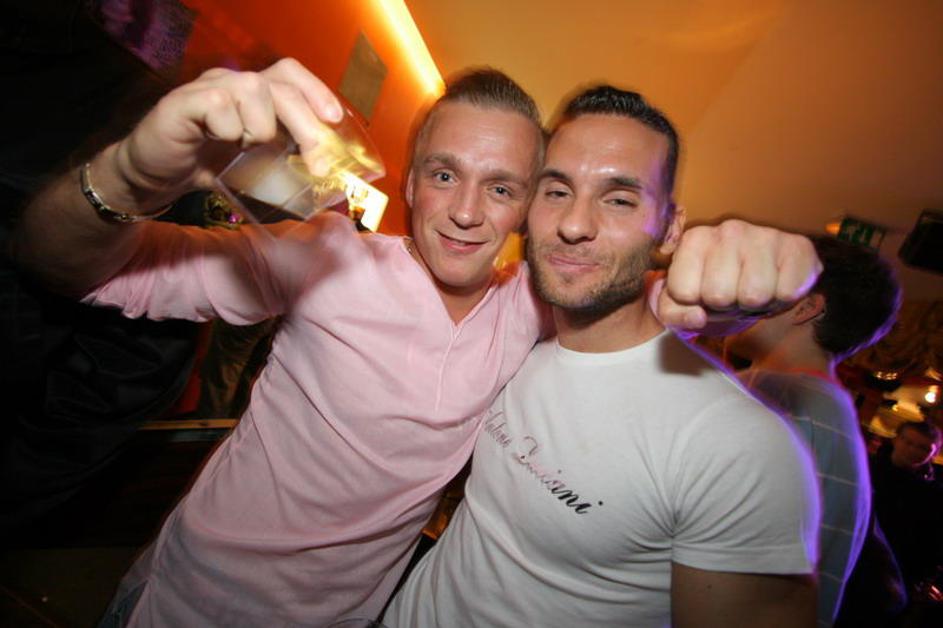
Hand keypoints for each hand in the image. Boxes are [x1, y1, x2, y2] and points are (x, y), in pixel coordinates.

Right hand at [105, 58, 342, 210]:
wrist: (154, 177)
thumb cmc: (208, 166)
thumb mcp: (255, 163)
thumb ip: (285, 158)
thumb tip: (326, 174)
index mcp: (252, 94)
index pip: (289, 74)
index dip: (315, 91)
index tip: (335, 119)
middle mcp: (232, 82)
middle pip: (281, 86)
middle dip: (307, 126)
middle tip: (316, 162)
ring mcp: (207, 89)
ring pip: (253, 90)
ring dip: (260, 128)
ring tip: (244, 148)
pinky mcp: (182, 102)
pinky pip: (219, 104)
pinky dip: (228, 130)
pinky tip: (217, 142)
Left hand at [651, 219, 821, 331]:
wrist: (763, 275)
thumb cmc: (715, 286)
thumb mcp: (681, 302)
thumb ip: (674, 314)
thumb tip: (698, 317)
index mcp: (694, 240)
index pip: (684, 292)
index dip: (695, 303)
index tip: (703, 293)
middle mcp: (728, 230)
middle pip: (719, 295)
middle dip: (726, 304)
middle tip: (733, 292)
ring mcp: (763, 235)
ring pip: (754, 296)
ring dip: (755, 303)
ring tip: (753, 288)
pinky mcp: (797, 246)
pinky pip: (787, 293)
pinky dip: (782, 298)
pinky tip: (777, 283)